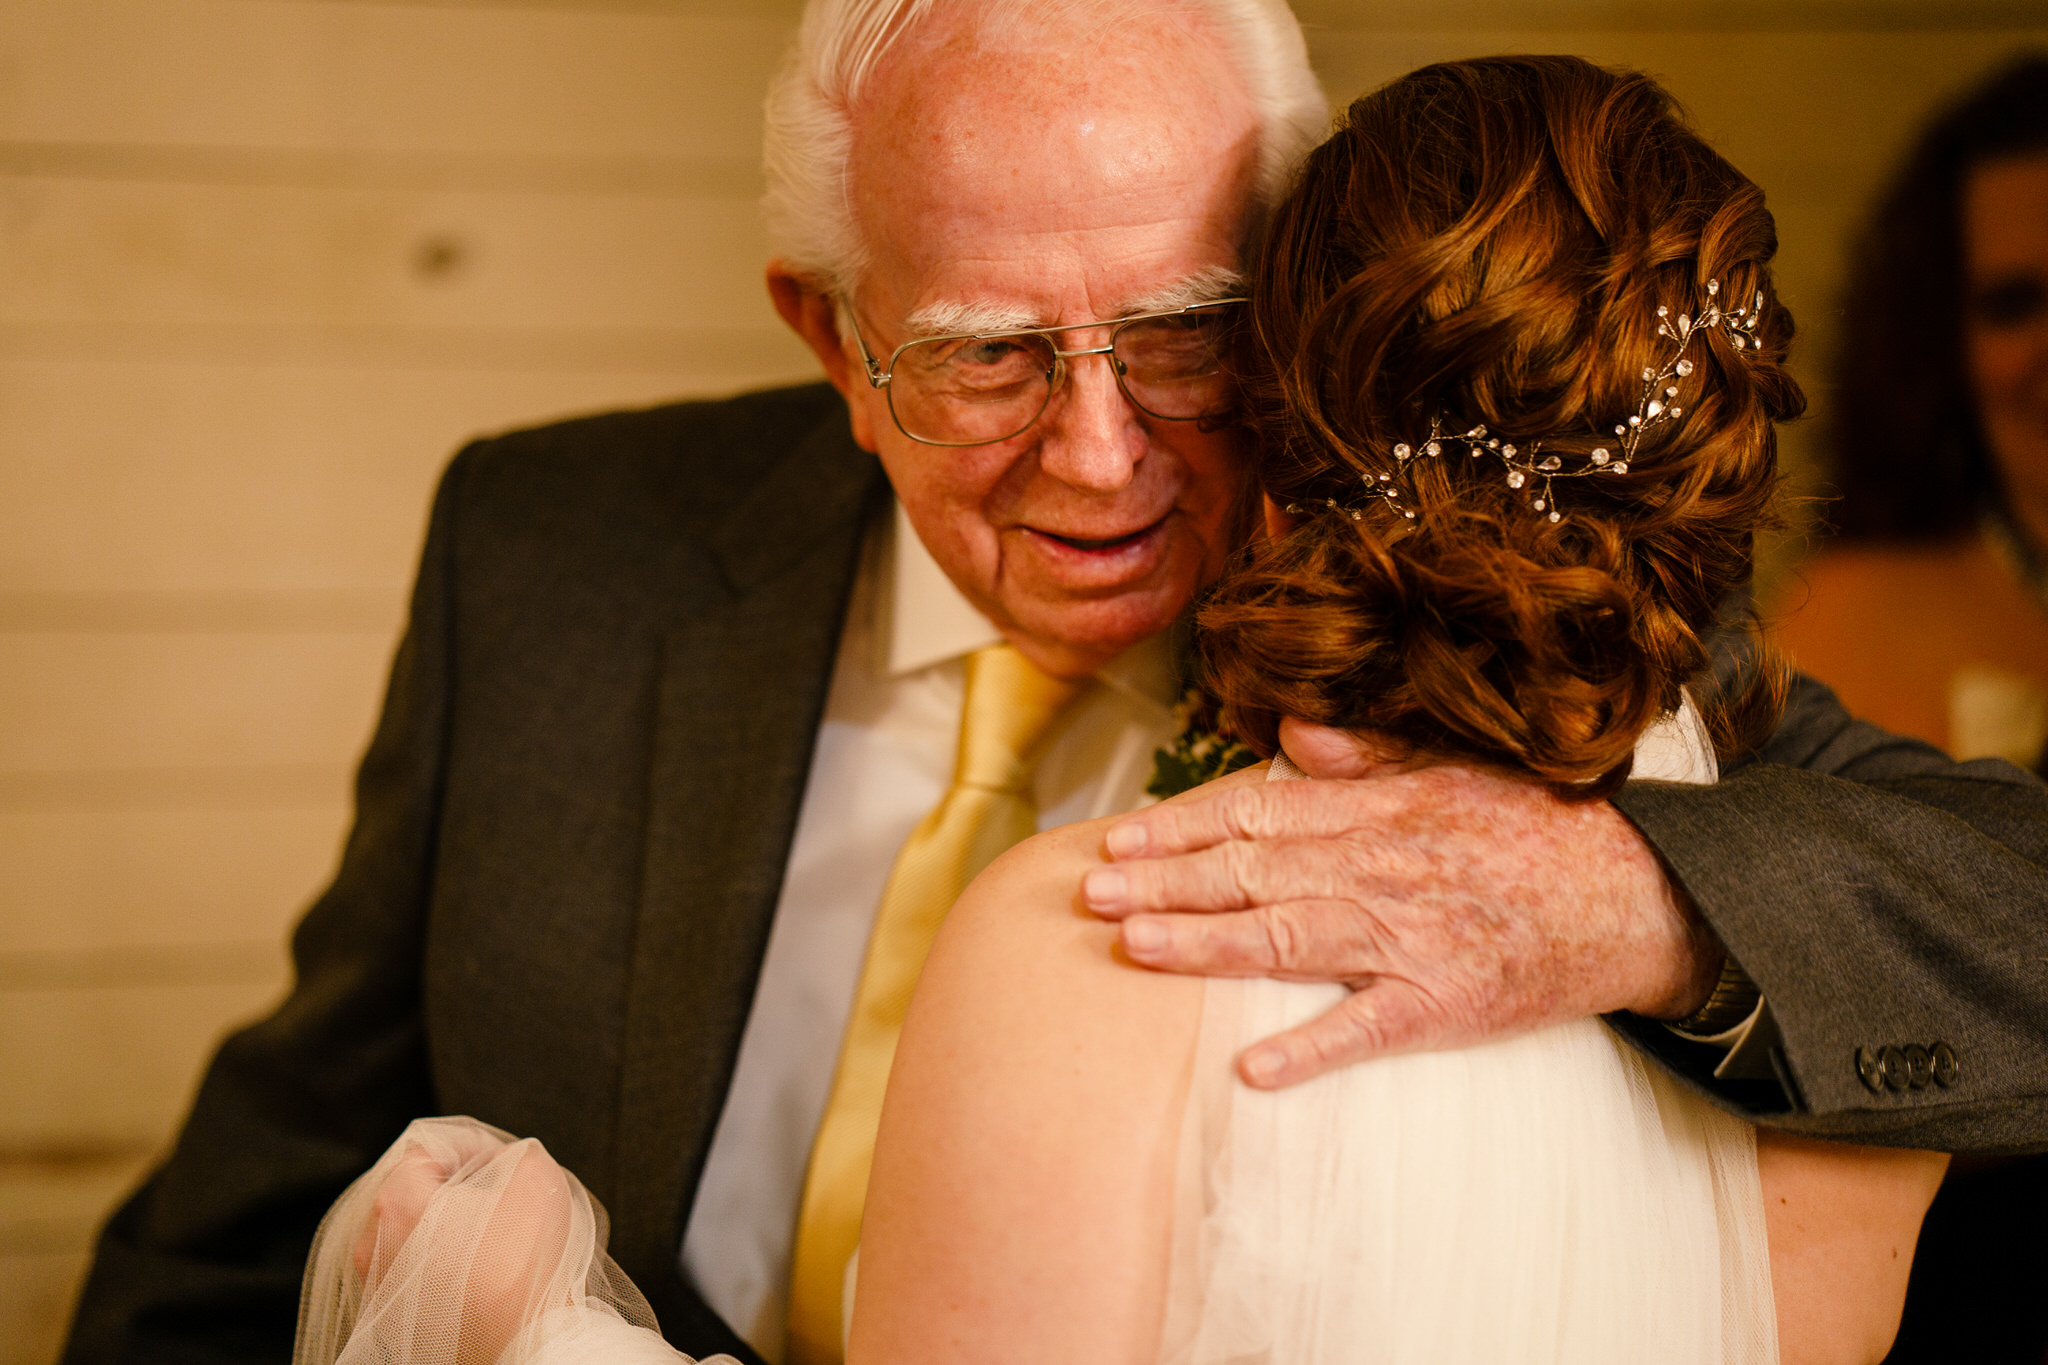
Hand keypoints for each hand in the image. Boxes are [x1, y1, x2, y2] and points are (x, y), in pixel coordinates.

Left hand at [348, 1123, 579, 1364]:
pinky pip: (415, 1277)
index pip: (428, 1151)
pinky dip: (443, 1269)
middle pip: (413, 1194)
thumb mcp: (534, 1174)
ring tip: (493, 1240)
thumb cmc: (520, 1265)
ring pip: (412, 1237)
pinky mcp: (394, 1324)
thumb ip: (512, 1150)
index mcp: (397, 1202)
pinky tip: (481, 1276)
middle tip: (499, 1198)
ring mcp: (379, 1290)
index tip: (502, 1165)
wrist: (521, 1346)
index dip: (472, 1150)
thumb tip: (501, 1162)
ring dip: (449, 1231)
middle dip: (457, 1191)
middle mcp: (374, 1246)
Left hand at [1083, 719, 1722, 1087]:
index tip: (1120, 837)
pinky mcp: (1445, 1003)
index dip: (1182, 827)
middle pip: (1253, 873)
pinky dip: (1311, 1048)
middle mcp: (1381, 867)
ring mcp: (1410, 938)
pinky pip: (1367, 1029)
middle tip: (1092, 894)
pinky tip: (1252, 1068)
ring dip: (1206, 944)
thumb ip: (1369, 753)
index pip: (1258, 814)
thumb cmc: (1538, 830)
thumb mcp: (1455, 768)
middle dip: (1166, 883)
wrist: (1640, 895)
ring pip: (1288, 939)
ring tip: (1135, 948)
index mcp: (1378, 809)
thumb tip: (1292, 733)